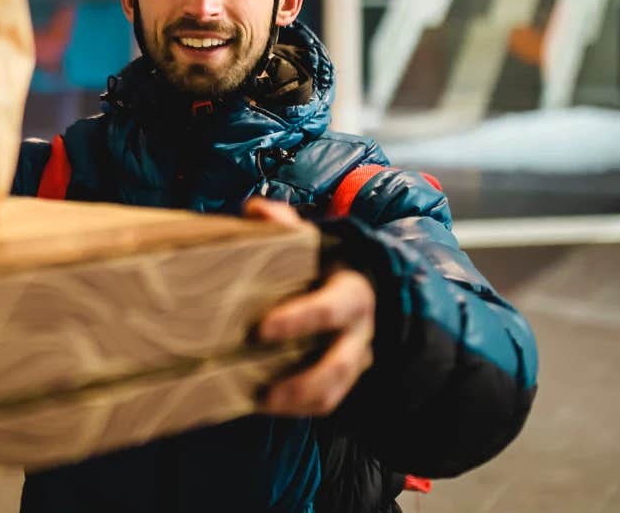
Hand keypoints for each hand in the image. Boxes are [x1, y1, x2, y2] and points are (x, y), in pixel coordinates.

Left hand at [243, 197, 375, 415]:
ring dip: (300, 401)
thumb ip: (286, 224)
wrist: (363, 282)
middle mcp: (361, 329)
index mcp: (352, 291)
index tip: (262, 329)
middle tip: (264, 388)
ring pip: (337, 389)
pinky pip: (330, 401)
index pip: (330, 308)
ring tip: (263, 402)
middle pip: (341, 363)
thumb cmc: (324, 261)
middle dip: (305, 379)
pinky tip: (265, 405)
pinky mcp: (346, 376)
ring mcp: (357, 357)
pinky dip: (300, 408)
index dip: (300, 320)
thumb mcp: (312, 239)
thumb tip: (256, 211)